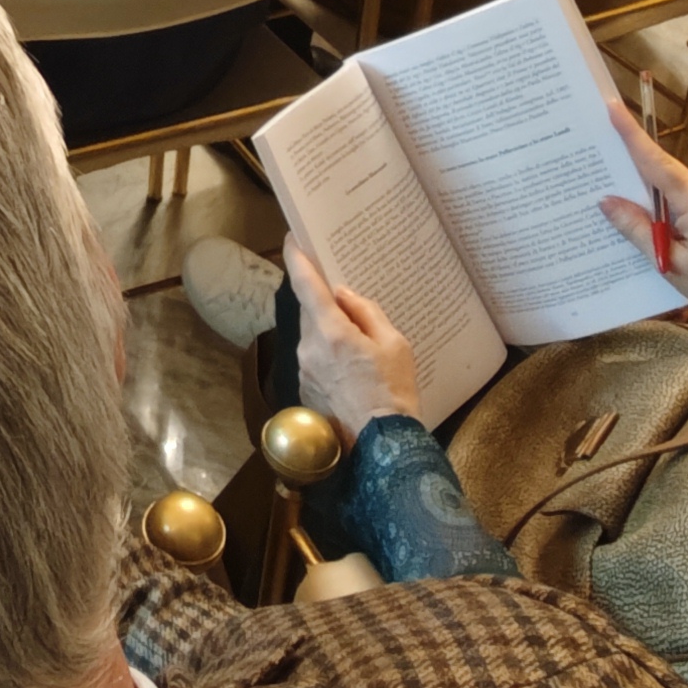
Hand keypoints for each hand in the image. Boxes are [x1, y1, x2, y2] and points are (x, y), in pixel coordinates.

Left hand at [283, 241, 416, 433]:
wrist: (379, 448)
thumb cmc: (393, 393)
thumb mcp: (394, 345)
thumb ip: (366, 313)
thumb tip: (343, 295)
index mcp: (331, 332)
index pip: (306, 285)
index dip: (297, 259)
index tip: (292, 239)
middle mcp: (309, 348)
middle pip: (311, 312)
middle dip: (324, 302)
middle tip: (345, 297)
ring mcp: (304, 371)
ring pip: (313, 338)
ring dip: (330, 333)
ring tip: (359, 344)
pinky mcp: (305, 390)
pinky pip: (315, 361)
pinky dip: (328, 356)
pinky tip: (351, 370)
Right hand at [592, 111, 687, 333]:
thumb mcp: (669, 262)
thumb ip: (637, 229)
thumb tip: (606, 201)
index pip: (655, 161)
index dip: (631, 134)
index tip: (612, 107)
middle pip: (656, 164)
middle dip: (625, 149)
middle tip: (593, 136)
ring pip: (662, 179)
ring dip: (634, 174)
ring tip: (600, 169)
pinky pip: (669, 193)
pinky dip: (647, 193)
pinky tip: (627, 202)